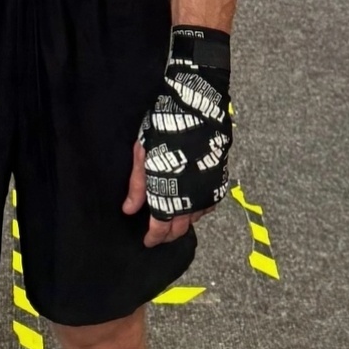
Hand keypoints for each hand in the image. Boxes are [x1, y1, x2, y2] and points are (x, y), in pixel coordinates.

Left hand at [123, 26, 233, 247]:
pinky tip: (191, 204)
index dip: (154, 237)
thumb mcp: (143, 154)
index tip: (147, 241)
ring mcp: (207, 189)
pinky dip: (199, 209)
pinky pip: (210, 205)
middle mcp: (190, 196)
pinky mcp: (219, 180)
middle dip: (168, 235)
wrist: (197, 107)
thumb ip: (137, 184)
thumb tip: (128, 210)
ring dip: (183, 221)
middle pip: (180, 227)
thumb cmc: (165, 128)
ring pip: (196, 217)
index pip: (161, 226)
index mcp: (168, 191)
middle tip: (158, 235)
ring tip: (172, 219)